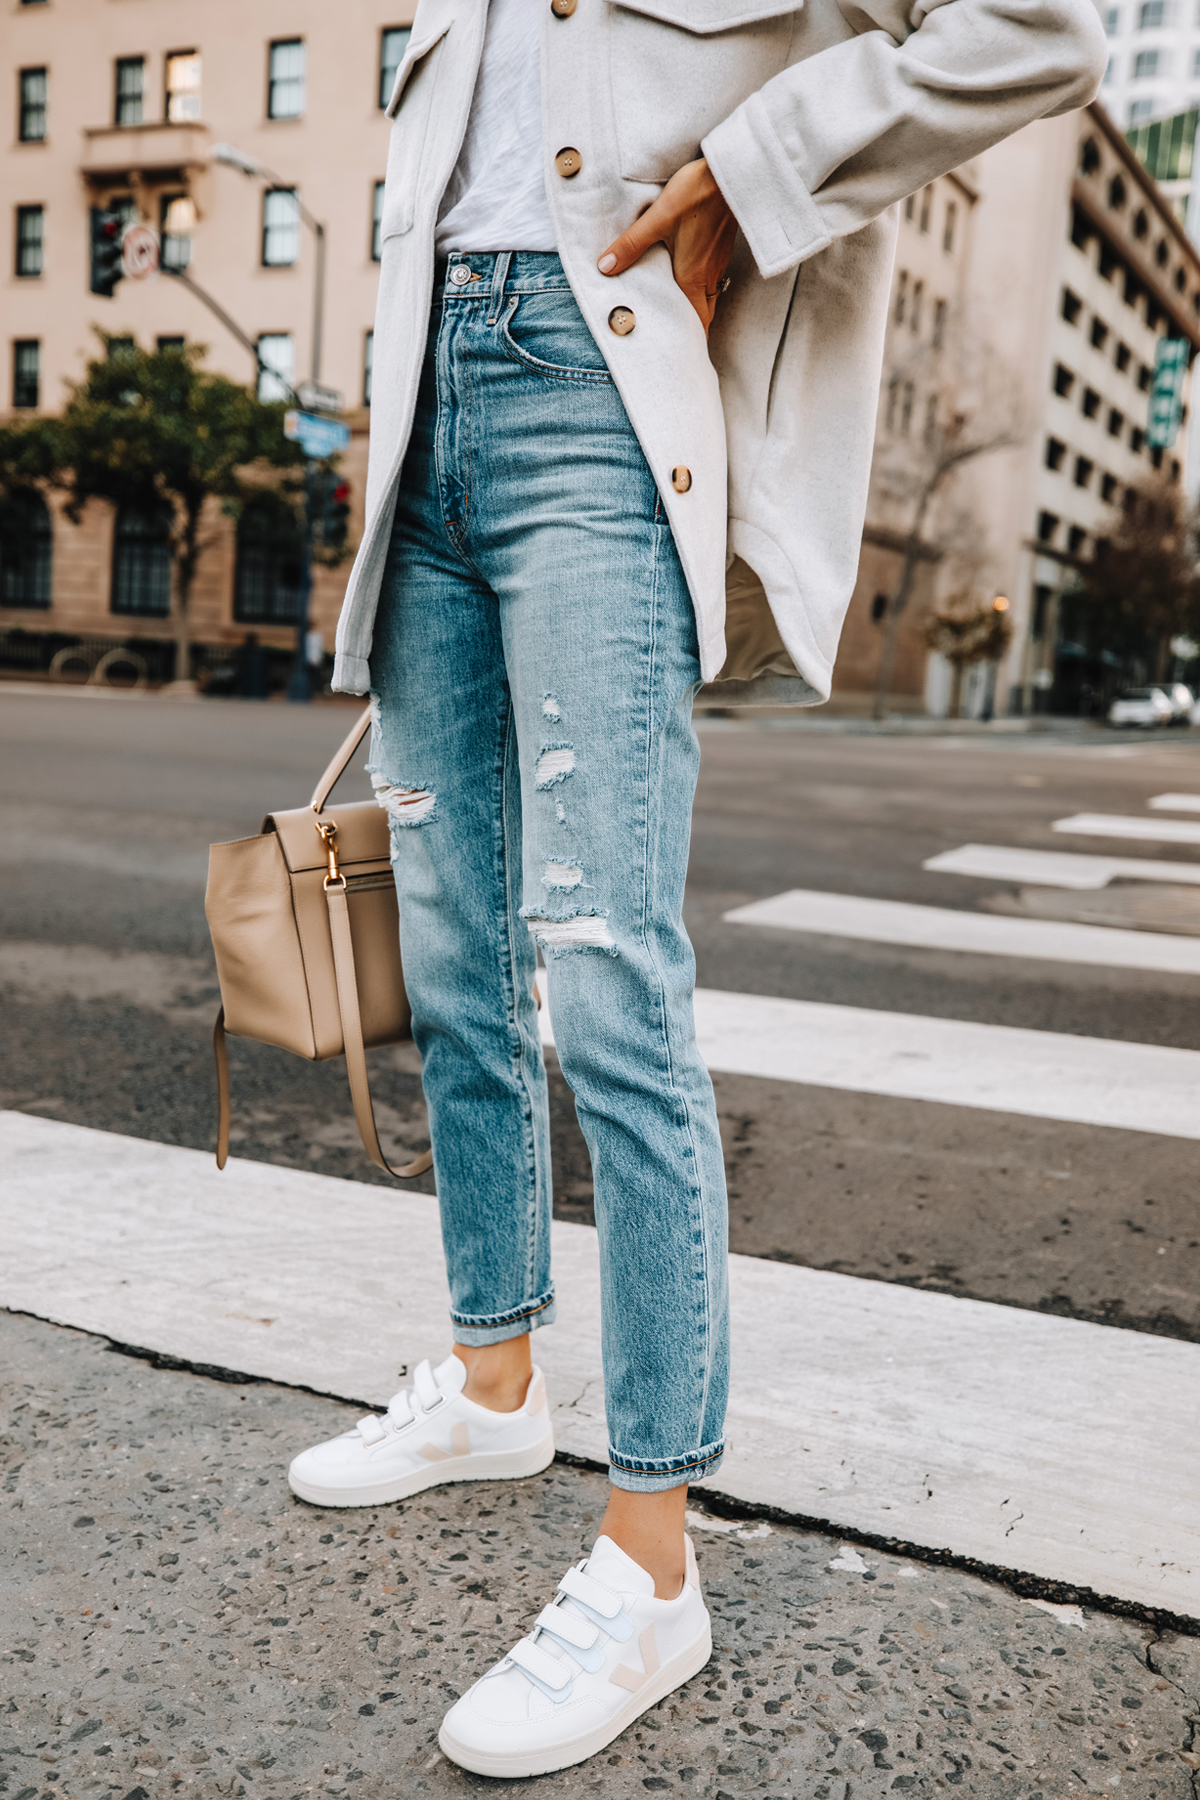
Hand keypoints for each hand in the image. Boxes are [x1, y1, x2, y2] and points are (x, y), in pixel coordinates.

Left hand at [597, 158, 737, 333]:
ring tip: (680, 316)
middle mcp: (708, 276)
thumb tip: (605, 267)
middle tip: (679, 341)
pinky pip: (712, 279)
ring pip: (709, 297)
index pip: (695, 322)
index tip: (683, 357)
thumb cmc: (696, 194)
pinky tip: (689, 281)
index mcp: (692, 277)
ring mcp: (718, 262)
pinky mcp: (721, 248)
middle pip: (704, 315)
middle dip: (693, 330)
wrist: (730, 172)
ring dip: (697, 309)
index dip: (691, 342)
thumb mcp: (657, 218)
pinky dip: (701, 289)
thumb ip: (631, 245)